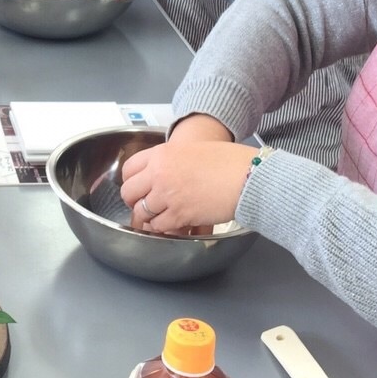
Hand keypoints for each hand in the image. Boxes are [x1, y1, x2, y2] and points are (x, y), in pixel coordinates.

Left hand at [120, 123, 255, 235]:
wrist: (247, 175)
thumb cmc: (228, 161)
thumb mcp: (192, 151)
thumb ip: (171, 160)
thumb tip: (163, 172)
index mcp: (161, 154)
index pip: (129, 169)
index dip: (131, 180)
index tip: (137, 186)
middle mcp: (159, 174)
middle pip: (129, 192)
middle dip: (134, 200)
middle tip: (144, 204)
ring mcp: (167, 196)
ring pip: (141, 212)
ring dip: (148, 216)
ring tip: (159, 215)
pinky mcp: (179, 215)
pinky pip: (158, 225)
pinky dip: (162, 226)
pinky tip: (171, 223)